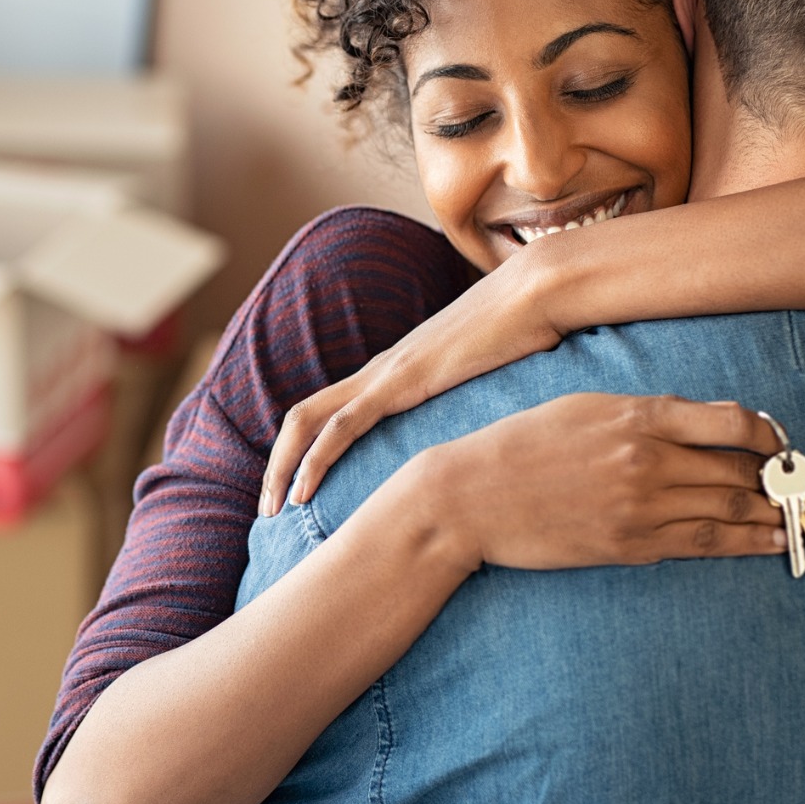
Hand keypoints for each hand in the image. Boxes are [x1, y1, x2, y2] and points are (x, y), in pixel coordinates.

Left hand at [261, 253, 561, 515]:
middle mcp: (381, 370)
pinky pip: (342, 425)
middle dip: (277, 463)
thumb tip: (493, 430)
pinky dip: (315, 459)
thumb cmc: (526, 332)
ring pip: (308, 420)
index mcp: (398, 370)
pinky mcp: (401, 382)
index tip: (299, 492)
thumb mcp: (493, 377)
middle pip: (304, 415)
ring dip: (282, 467)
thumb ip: (477, 399)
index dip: (306, 449)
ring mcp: (387, 373)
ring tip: (270, 510)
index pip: (332, 411)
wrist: (536, 293)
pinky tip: (302, 492)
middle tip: (268, 509)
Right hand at [408, 394, 804, 571]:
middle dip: (798, 481)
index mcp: (637, 415)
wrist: (471, 496)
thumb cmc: (523, 443)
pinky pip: (702, 545)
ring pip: (732, 511)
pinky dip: (744, 544)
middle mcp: (648, 458)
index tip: (788, 445)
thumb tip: (699, 424)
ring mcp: (640, 506)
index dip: (772, 436)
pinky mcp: (629, 545)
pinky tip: (773, 545)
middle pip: (744, 470)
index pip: (732, 422)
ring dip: (784, 517)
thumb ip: (644, 413)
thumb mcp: (584, 407)